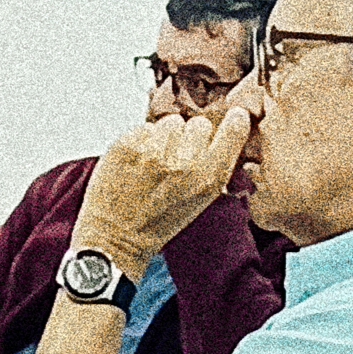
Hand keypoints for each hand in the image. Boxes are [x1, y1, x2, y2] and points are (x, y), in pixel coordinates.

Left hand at [75, 93, 248, 270]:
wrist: (117, 236)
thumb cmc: (160, 221)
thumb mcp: (201, 200)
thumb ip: (215, 166)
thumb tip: (229, 129)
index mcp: (208, 178)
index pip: (234, 128)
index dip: (233, 121)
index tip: (232, 118)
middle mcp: (184, 163)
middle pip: (199, 123)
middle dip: (191, 137)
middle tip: (178, 158)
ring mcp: (153, 152)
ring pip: (171, 122)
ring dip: (166, 137)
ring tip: (155, 161)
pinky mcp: (127, 145)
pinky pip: (144, 128)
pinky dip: (142, 141)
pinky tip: (138, 162)